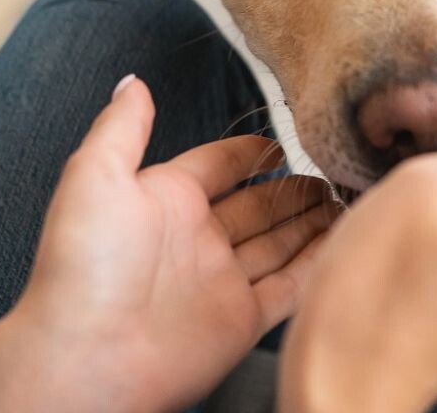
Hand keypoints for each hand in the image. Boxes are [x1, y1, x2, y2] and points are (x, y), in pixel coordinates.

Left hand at [0, 76, 337, 412]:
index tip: (287, 138)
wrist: (87, 357)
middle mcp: (197, 238)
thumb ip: (121, 127)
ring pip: (279, 242)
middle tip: (335, 168)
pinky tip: (347, 240)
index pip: (219, 165)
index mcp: (165, 200)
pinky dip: (318, 264)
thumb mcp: (94, 176)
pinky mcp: (243, 320)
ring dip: (312, 220)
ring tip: (351, 197)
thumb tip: (132, 79)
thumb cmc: (85, 264)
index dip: (252, 152)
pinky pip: (291, 286)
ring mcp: (222, 280)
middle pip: (258, 204)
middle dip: (294, 187)